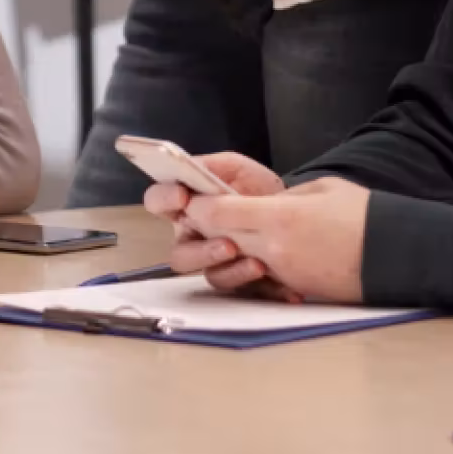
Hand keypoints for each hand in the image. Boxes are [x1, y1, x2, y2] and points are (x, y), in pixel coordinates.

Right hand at [142, 152, 289, 289]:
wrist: (294, 213)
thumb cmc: (258, 190)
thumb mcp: (236, 169)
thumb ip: (210, 167)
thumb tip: (188, 171)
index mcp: (186, 207)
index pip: (158, 202)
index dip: (164, 199)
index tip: (183, 196)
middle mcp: (193, 237)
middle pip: (178, 253)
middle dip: (200, 250)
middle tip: (226, 242)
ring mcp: (213, 261)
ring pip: (206, 275)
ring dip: (224, 266)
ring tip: (249, 258)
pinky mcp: (236, 279)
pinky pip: (234, 286)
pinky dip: (249, 278)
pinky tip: (264, 270)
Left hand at [172, 176, 372, 301]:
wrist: (398, 256)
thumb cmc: (364, 216)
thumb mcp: (320, 190)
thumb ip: (284, 196)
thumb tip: (262, 202)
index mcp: (278, 218)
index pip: (217, 214)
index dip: (199, 205)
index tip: (192, 196)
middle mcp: (273, 249)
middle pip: (217, 239)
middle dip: (205, 226)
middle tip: (200, 213)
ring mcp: (282, 272)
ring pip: (234, 260)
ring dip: (225, 248)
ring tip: (227, 232)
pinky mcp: (294, 286)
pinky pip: (259, 276)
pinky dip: (251, 265)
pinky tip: (256, 252)